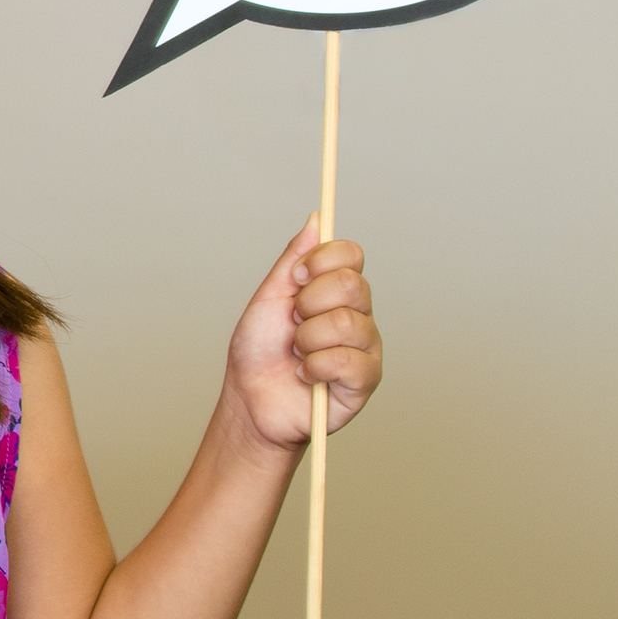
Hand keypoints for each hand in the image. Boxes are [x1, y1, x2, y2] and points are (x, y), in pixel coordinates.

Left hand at [222, 219, 379, 450]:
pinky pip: (346, 360)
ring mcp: (365, 346)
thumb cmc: (260, 350)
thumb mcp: (270, 296)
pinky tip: (308, 376)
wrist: (251, 400)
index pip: (351, 254)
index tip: (296, 278)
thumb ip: (295, 258)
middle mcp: (357, 313)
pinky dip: (315, 368)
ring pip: (346, 323)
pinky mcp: (366, 379)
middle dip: (308, 303)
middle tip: (294, 323)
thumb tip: (317, 218)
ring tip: (298, 355)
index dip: (322, 261)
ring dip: (307, 341)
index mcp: (336, 290)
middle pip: (351, 284)